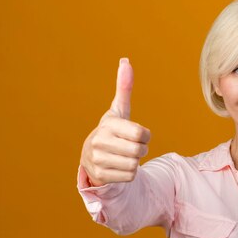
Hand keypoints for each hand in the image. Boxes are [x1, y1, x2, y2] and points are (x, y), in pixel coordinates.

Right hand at [80, 58, 150, 185]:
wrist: (92, 157)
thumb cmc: (112, 131)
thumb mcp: (119, 111)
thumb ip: (124, 88)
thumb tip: (125, 60)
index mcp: (108, 124)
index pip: (140, 134)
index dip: (145, 136)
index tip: (137, 134)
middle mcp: (99, 141)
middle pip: (139, 151)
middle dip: (141, 150)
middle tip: (130, 147)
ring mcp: (98, 160)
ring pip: (135, 165)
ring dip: (135, 162)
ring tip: (123, 156)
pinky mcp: (100, 176)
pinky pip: (129, 176)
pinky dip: (129, 174)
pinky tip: (118, 167)